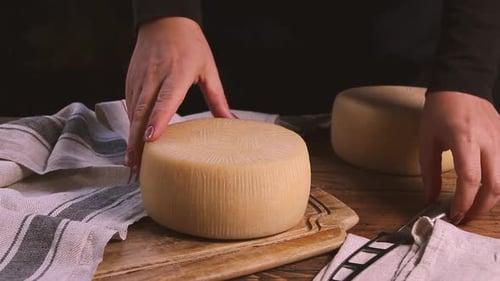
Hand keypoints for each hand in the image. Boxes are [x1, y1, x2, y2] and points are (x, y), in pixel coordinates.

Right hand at [125, 17, 233, 166]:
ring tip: (133, 160)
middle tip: (136, 165)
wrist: (164, 20)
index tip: (150, 140)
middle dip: (137, 140)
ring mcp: (140, 78)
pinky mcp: (131, 79)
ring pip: (132, 111)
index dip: (157, 120)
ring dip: (131, 136)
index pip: (165, 100)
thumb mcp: (208, 69)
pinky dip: (130, 124)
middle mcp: (155, 77)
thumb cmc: (190, 45)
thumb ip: (218, 99)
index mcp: (177, 74)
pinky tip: (133, 140)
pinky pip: (129, 105)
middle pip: (141, 112)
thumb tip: (232, 122)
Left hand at [419, 91, 499, 223]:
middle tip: (464, 217)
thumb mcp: (426, 141)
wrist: (461, 85)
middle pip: (495, 185)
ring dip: (492, 200)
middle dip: (480, 207)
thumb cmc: (440, 111)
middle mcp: (489, 142)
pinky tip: (485, 191)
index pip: (470, 179)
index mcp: (464, 140)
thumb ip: (430, 172)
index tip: (453, 214)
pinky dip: (499, 185)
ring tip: (473, 207)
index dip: (463, 202)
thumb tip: (430, 199)